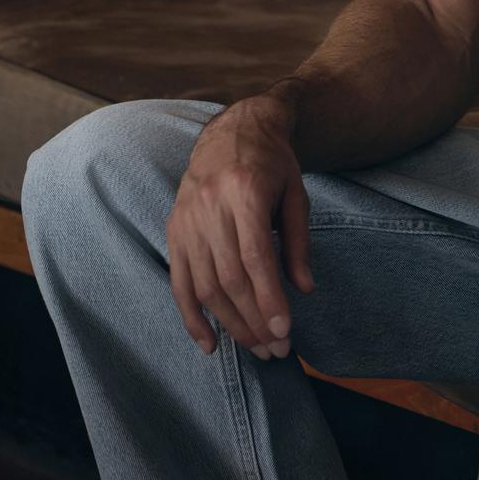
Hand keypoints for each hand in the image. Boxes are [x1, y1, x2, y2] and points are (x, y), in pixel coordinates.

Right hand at [166, 98, 314, 358]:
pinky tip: (210, 343)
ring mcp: (187, 220)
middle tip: (277, 350)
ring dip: (230, 324)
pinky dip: (191, 317)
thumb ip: (298, 241)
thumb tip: (304, 289)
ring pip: (205, 285)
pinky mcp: (174, 230)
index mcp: (245, 191)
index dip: (269, 298)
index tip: (284, 331)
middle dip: (254, 320)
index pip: (255, 257)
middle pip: (230, 278)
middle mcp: (211, 207)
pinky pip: (179, 282)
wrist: (233, 129)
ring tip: (256, 348)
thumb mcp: (296, 192)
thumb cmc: (272, 163)